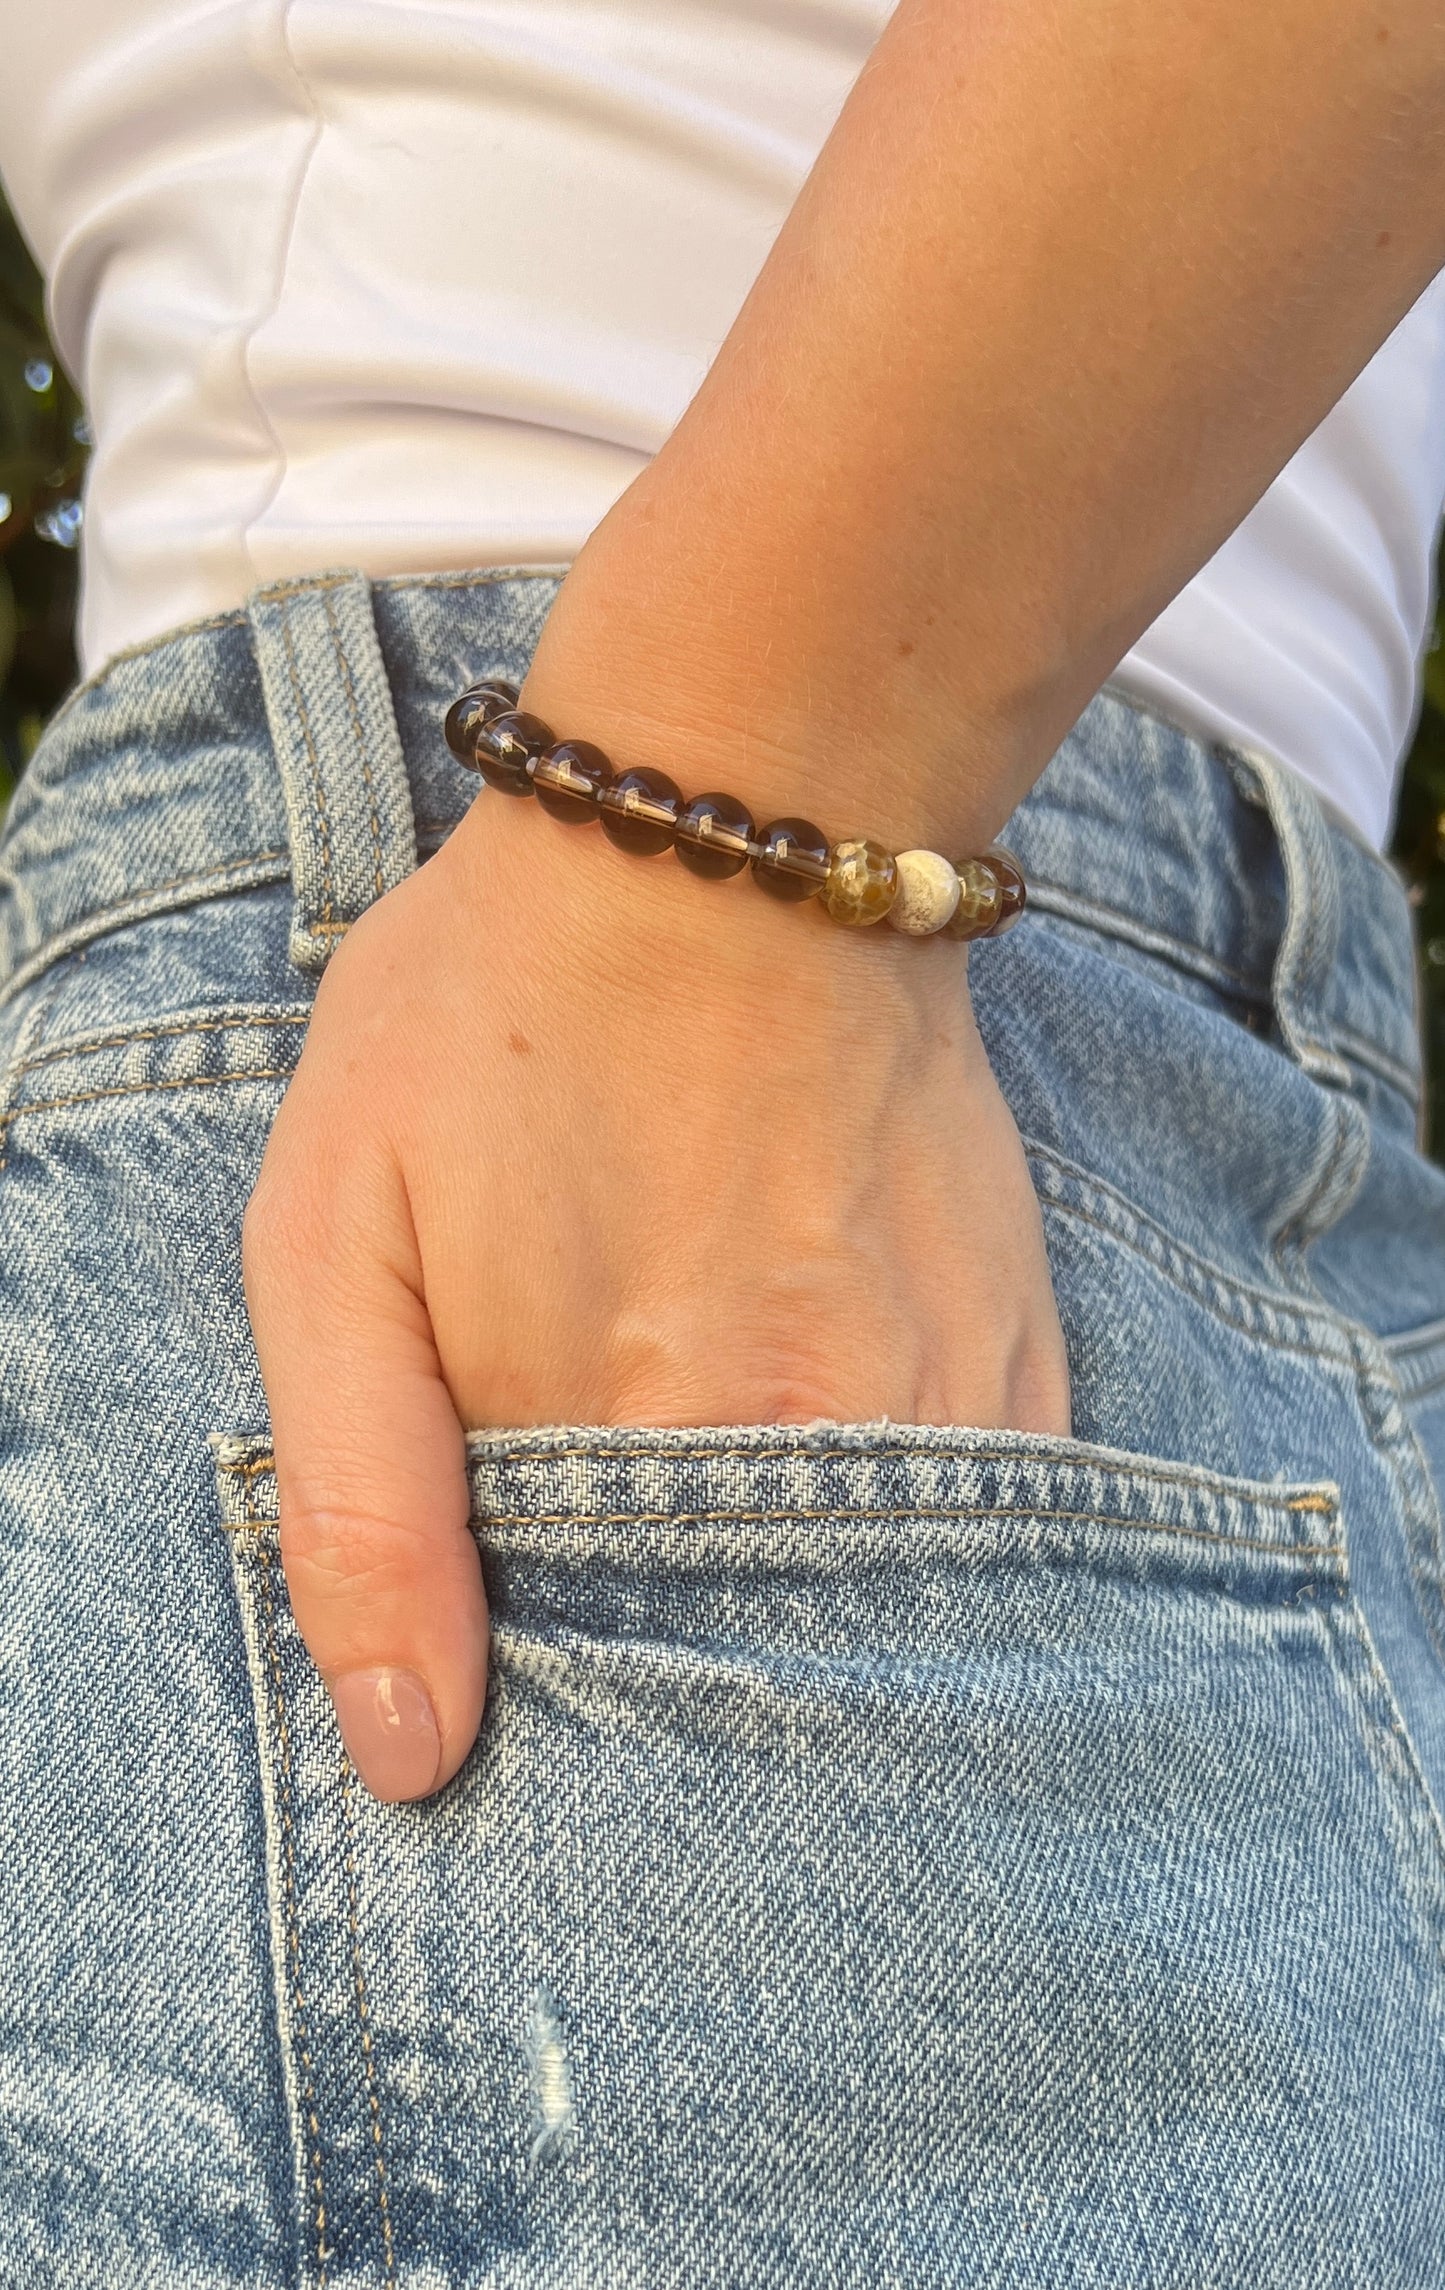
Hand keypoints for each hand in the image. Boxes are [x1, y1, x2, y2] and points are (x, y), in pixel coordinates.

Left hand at [242, 789, 1069, 1800]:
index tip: (515, 1651)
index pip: (596, 1697)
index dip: (545, 1697)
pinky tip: (820, 1464)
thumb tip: (408, 1758)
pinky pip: (974, 1532)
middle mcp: (818, 1448)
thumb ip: (359, 1507)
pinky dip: (898, 1552)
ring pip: (868, 1616)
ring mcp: (947, 1401)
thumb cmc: (500, 1015)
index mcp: (629, 1438)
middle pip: (750, 1674)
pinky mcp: (1020, 1352)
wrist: (733, 834)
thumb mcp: (333, 1231)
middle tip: (607, 1544)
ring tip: (708, 1487)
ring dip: (785, 1608)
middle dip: (674, 1671)